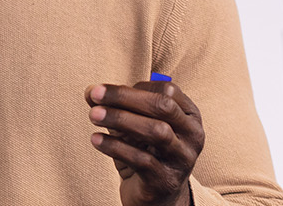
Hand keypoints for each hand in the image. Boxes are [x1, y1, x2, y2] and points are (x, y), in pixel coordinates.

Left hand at [86, 81, 203, 205]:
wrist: (156, 195)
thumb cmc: (146, 151)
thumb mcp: (132, 126)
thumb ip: (114, 106)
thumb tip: (89, 91)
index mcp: (190, 116)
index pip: (167, 91)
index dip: (135, 87)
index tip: (106, 90)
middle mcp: (192, 136)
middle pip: (163, 106)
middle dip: (125, 97)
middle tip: (94, 94)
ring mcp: (182, 159)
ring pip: (156, 131)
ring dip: (121, 119)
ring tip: (93, 115)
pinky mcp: (165, 180)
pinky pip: (141, 159)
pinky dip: (115, 146)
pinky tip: (95, 139)